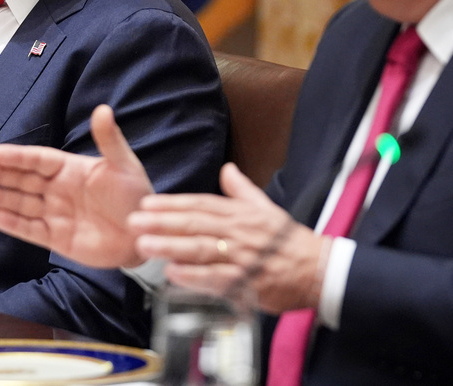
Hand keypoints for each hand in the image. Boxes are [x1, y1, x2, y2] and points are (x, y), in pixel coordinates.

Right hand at [0, 104, 152, 267]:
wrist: (144, 234)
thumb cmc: (136, 196)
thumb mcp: (124, 165)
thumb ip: (109, 140)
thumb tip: (102, 109)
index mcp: (72, 169)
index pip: (39, 160)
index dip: (18, 157)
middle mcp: (59, 190)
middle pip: (24, 181)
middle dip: (1, 176)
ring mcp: (56, 214)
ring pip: (22, 204)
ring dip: (1, 197)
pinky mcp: (57, 238)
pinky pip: (31, 230)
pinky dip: (14, 224)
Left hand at [129, 162, 328, 314]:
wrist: (318, 269)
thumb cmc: (290, 241)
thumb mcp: (267, 207)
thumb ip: (242, 190)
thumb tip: (227, 169)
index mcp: (241, 213)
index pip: (201, 204)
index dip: (172, 204)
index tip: (147, 203)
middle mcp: (238, 232)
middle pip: (195, 224)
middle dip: (162, 222)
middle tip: (133, 221)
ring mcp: (241, 257)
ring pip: (200, 249)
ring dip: (170, 246)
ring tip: (144, 244)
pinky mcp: (245, 282)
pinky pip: (215, 278)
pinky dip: (193, 277)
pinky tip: (172, 274)